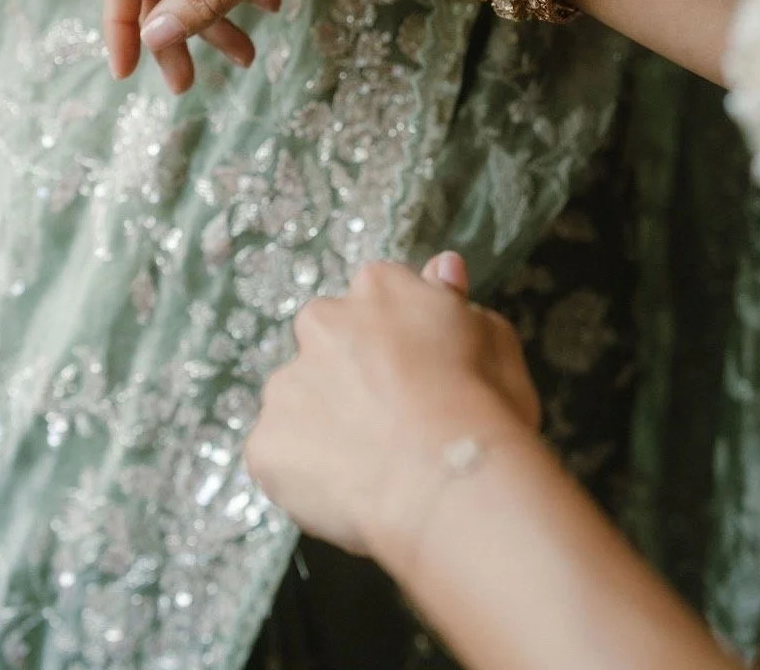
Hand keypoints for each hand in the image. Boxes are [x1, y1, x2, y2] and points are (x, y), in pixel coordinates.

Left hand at [244, 255, 539, 559]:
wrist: (450, 485)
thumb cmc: (485, 410)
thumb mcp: (493, 339)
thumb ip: (454, 298)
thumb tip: (442, 267)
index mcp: (378, 288)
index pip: (377, 298)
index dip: (397, 340)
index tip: (418, 371)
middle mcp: (322, 322)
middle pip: (327, 341)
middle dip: (349, 372)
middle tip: (391, 419)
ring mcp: (287, 383)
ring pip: (298, 398)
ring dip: (323, 422)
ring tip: (372, 464)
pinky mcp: (266, 442)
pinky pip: (279, 455)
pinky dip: (304, 473)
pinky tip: (347, 491)